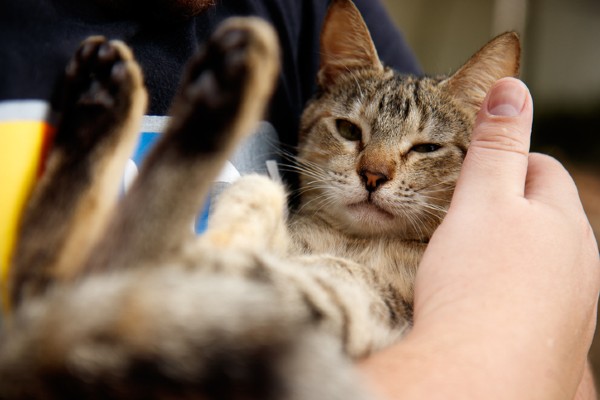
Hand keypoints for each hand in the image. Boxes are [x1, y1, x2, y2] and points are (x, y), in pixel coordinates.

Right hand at [359, 78, 599, 398]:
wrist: (478, 379)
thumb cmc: (477, 285)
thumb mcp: (482, 199)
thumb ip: (497, 143)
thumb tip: (510, 86)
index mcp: (565, 223)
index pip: (542, 169)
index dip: (505, 161)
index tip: (470, 172)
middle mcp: (582, 266)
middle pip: (547, 217)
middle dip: (509, 207)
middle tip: (464, 214)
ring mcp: (573, 308)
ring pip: (544, 262)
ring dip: (513, 253)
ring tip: (471, 261)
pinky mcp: (557, 344)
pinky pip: (537, 303)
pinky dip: (512, 293)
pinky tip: (486, 305)